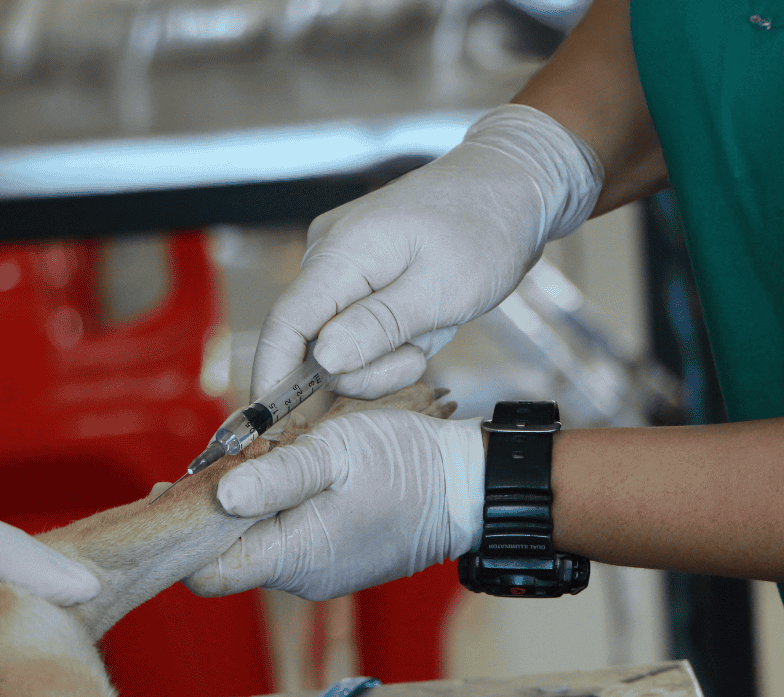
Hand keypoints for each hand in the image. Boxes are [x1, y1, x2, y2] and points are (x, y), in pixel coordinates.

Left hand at [187, 410, 484, 601]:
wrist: (467, 489)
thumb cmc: (408, 467)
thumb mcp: (336, 452)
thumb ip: (276, 476)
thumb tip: (218, 495)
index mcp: (295, 557)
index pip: (207, 573)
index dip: (182, 534)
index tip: (174, 489)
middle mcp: (301, 577)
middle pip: (228, 556)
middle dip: (215, 511)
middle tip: (218, 460)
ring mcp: (318, 573)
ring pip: (257, 545)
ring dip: (250, 506)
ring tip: (262, 460)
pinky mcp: (333, 560)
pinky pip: (287, 540)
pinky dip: (278, 511)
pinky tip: (291, 476)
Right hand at [252, 105, 601, 400]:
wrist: (511, 185)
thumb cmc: (486, 230)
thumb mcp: (443, 289)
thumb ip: (379, 326)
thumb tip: (323, 360)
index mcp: (342, 252)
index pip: (286, 324)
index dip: (274, 378)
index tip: (271, 425)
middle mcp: (327, 255)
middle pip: (313, 343)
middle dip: (364, 370)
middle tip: (419, 356)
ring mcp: (339, 263)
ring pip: (338, 343)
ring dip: (383, 355)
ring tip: (429, 329)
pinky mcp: (355, 274)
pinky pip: (355, 328)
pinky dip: (387, 340)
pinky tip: (421, 321)